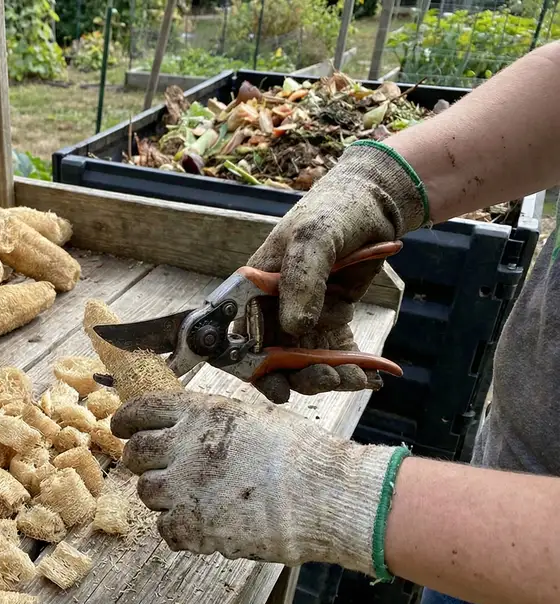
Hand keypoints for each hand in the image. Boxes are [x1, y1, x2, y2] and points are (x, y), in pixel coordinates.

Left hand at [112, 391, 401, 574]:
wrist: (326, 494)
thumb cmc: (302, 453)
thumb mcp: (254, 416)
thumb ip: (214, 419)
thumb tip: (187, 422)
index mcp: (201, 413)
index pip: (141, 410)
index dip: (125, 420)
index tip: (122, 428)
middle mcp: (185, 445)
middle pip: (135, 453)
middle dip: (142, 461)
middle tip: (160, 470)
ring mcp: (186, 487)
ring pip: (147, 492)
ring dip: (163, 496)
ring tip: (194, 499)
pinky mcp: (194, 526)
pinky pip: (165, 529)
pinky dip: (179, 530)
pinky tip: (204, 525)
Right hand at [247, 141, 425, 403]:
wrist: (375, 204)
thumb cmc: (332, 212)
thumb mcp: (312, 239)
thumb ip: (300, 281)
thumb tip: (294, 329)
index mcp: (254, 291)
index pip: (240, 338)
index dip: (252, 367)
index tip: (275, 385)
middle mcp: (274, 311)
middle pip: (273, 361)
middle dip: (298, 377)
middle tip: (325, 376)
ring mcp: (303, 319)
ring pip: (305, 365)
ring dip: (326, 377)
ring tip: (353, 375)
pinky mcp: (332, 324)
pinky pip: (336, 358)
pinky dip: (351, 371)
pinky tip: (370, 376)